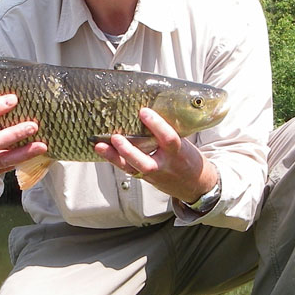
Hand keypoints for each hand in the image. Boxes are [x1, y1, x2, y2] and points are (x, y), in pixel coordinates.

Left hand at [93, 107, 217, 204]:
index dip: (156, 125)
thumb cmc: (188, 158)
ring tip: (99, 145)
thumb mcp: (185, 143)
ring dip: (114, 157)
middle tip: (116, 137)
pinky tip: (103, 150)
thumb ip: (168, 131)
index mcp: (178, 153)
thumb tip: (150, 110)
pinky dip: (114, 160)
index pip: (168, 138)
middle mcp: (164, 166)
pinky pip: (128, 169)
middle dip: (128, 150)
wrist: (195, 184)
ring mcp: (153, 175)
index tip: (144, 111)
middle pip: (145, 162)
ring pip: (131, 168)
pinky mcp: (145, 178)